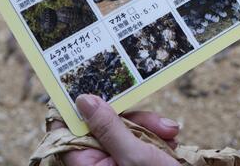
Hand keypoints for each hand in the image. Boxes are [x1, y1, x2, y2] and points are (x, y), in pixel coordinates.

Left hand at [61, 94, 180, 165]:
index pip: (68, 129)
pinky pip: (138, 138)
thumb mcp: (134, 157)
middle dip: (132, 119)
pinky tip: (170, 143)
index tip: (89, 83)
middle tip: (160, 124)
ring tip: (170, 136)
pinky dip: (155, 138)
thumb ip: (108, 127)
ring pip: (123, 128)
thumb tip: (83, 100)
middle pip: (101, 124)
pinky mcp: (132, 160)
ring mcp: (115, 163)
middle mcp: (98, 165)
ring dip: (150, 128)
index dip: (77, 106)